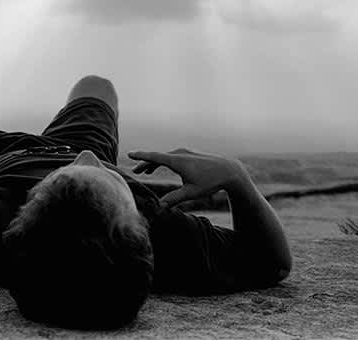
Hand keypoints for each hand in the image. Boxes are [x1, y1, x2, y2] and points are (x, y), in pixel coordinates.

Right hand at [128, 148, 248, 207]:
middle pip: (157, 158)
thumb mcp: (191, 192)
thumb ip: (174, 199)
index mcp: (177, 161)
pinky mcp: (190, 154)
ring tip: (145, 172)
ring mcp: (185, 152)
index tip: (129, 154)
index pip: (154, 157)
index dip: (141, 156)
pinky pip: (171, 157)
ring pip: (164, 157)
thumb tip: (160, 208)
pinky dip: (163, 162)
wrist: (230, 171)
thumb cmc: (210, 182)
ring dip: (154, 163)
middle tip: (135, 172)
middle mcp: (179, 154)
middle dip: (145, 164)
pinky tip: (162, 166)